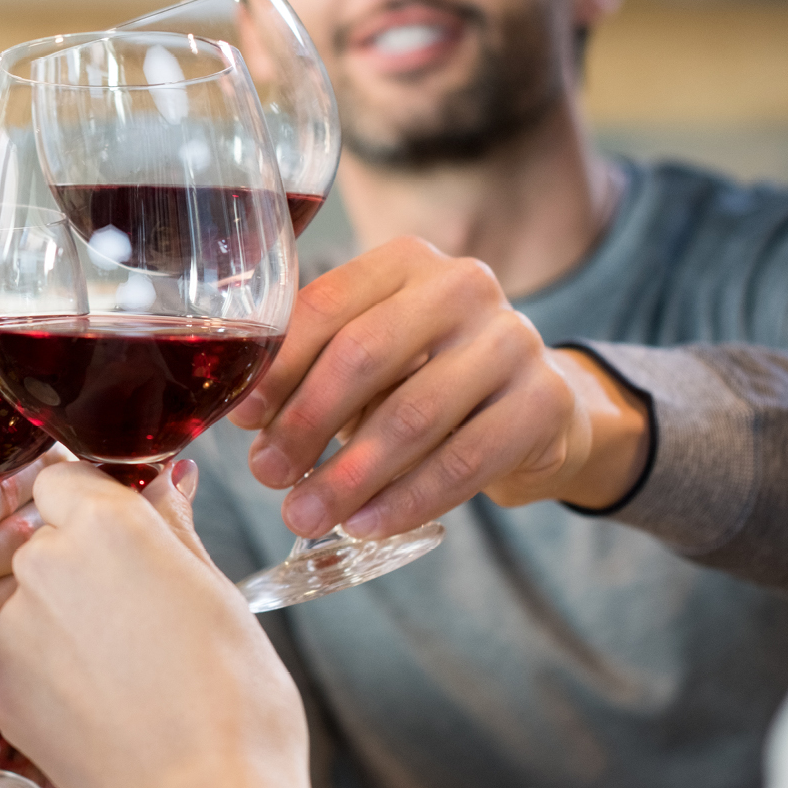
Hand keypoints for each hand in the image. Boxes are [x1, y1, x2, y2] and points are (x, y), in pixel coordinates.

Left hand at [0, 461, 319, 787]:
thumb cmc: (234, 702)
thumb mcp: (217, 595)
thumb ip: (173, 529)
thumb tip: (167, 479)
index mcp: (107, 524)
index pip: (63, 479)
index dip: (87, 504)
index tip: (114, 534)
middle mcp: (45, 562)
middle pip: (41, 543)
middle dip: (75, 569)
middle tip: (132, 620)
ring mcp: (12, 625)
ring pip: (25, 604)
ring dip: (58, 625)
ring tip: (118, 674)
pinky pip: (10, 659)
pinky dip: (41, 676)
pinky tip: (93, 707)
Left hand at [228, 237, 649, 539]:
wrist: (533, 408)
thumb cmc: (423, 380)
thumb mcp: (369, 361)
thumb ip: (312, 372)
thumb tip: (245, 417)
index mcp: (404, 263)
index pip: (326, 306)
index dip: (278, 366)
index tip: (243, 420)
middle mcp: (462, 286)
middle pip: (364, 356)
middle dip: (306, 423)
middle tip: (266, 476)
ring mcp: (512, 340)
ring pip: (412, 415)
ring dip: (348, 475)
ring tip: (304, 515)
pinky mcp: (544, 402)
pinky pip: (464, 461)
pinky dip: (406, 500)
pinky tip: (365, 524)